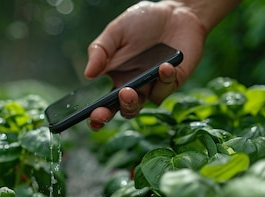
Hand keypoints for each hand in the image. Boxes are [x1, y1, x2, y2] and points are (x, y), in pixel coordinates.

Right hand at [84, 0, 206, 130]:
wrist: (176, 13)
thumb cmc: (142, 22)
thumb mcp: (115, 31)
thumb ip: (99, 51)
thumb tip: (88, 74)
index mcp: (113, 77)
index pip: (101, 101)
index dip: (94, 114)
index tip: (89, 116)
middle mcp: (130, 87)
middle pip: (117, 109)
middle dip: (108, 114)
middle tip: (101, 112)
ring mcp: (150, 88)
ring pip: (139, 107)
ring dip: (131, 103)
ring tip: (127, 91)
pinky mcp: (171, 84)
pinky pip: (164, 89)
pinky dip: (164, 79)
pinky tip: (164, 66)